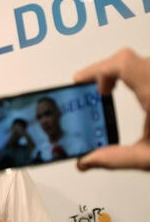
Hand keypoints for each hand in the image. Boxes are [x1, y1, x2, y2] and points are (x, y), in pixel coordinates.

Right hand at [74, 48, 149, 170]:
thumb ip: (114, 159)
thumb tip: (87, 161)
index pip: (121, 64)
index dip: (96, 69)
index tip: (81, 81)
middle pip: (127, 60)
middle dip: (105, 74)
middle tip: (94, 92)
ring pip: (141, 64)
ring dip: (121, 74)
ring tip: (109, 93)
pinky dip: (136, 77)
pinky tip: (135, 95)